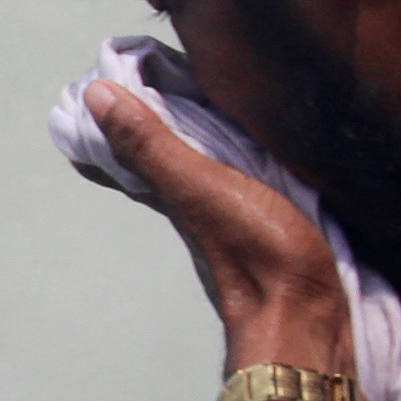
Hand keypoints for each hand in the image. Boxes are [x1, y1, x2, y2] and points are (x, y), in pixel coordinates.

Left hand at [79, 80, 352, 372]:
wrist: (306, 318)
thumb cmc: (254, 255)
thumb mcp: (200, 187)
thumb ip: (153, 145)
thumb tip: (94, 97)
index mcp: (171, 191)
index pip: (123, 152)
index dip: (110, 119)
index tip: (102, 83)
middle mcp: (192, 204)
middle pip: (158, 158)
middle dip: (150, 119)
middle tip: (147, 82)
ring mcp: (228, 217)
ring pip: (198, 168)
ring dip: (191, 135)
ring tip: (194, 100)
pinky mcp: (267, 222)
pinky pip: (240, 177)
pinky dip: (234, 153)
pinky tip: (250, 147)